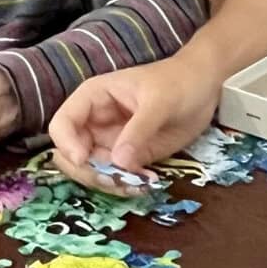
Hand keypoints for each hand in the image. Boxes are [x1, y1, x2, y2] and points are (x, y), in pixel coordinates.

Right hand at [49, 54, 219, 191]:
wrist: (204, 87)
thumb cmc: (179, 82)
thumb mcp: (160, 102)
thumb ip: (139, 130)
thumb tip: (118, 162)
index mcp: (93, 98)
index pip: (62, 125)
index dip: (67, 145)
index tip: (84, 161)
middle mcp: (95, 123)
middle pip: (73, 156)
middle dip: (90, 172)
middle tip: (117, 179)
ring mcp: (111, 142)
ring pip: (93, 172)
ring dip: (110, 183)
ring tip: (139, 183)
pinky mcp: (129, 157)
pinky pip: (117, 177)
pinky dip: (127, 185)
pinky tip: (148, 182)